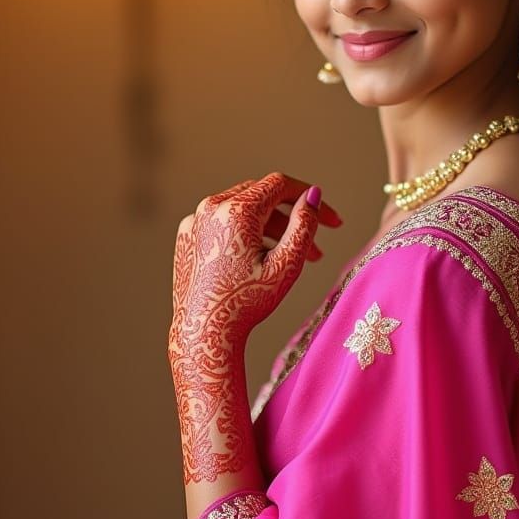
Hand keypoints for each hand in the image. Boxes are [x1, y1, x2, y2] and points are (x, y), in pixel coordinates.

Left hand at [168, 172, 341, 480]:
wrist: (203, 333)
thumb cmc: (246, 304)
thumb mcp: (286, 265)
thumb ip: (304, 225)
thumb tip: (313, 194)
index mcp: (237, 210)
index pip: (280, 184)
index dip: (309, 197)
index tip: (331, 221)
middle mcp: (211, 207)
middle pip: (262, 195)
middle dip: (292, 215)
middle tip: (318, 245)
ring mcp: (195, 220)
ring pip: (243, 208)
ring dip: (272, 225)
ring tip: (292, 257)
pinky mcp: (187, 234)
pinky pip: (223, 221)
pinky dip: (246, 232)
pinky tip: (260, 258)